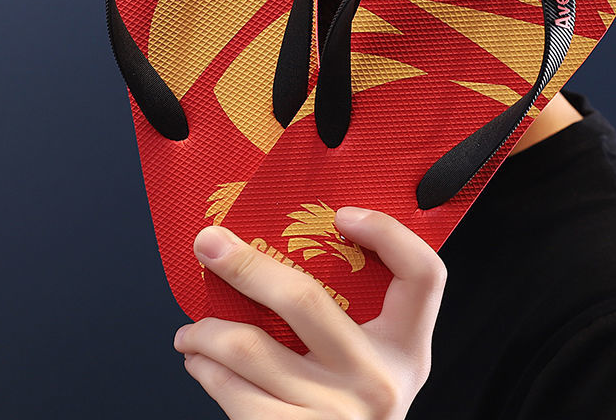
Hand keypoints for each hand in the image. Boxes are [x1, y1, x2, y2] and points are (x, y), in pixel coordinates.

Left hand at [174, 206, 447, 418]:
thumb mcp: (374, 365)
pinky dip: (207, 371)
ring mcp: (336, 413)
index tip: (342, 215)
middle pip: (305, 300)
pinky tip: (201, 362)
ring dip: (207, 331)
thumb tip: (283, 250)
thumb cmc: (351, 410)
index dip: (387, 233)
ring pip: (250, 348)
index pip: (423, 274)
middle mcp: (377, 380)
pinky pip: (234, 393)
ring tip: (192, 329)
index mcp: (406, 349)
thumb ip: (354, 319)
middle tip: (209, 243)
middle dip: (245, 265)